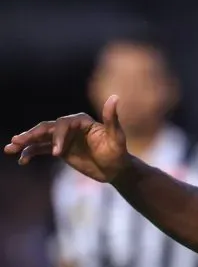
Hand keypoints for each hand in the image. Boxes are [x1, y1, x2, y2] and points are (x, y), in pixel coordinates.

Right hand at [4, 95, 128, 181]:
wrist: (115, 169)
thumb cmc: (118, 152)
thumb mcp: (117, 137)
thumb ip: (112, 118)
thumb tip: (114, 97)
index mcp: (81, 121)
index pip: (63, 125)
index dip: (58, 137)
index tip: (57, 153)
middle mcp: (69, 126)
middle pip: (46, 128)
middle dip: (32, 135)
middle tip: (18, 141)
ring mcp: (63, 138)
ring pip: (39, 138)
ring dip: (25, 142)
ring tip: (10, 149)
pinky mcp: (59, 149)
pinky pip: (40, 149)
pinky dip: (30, 153)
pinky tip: (21, 160)